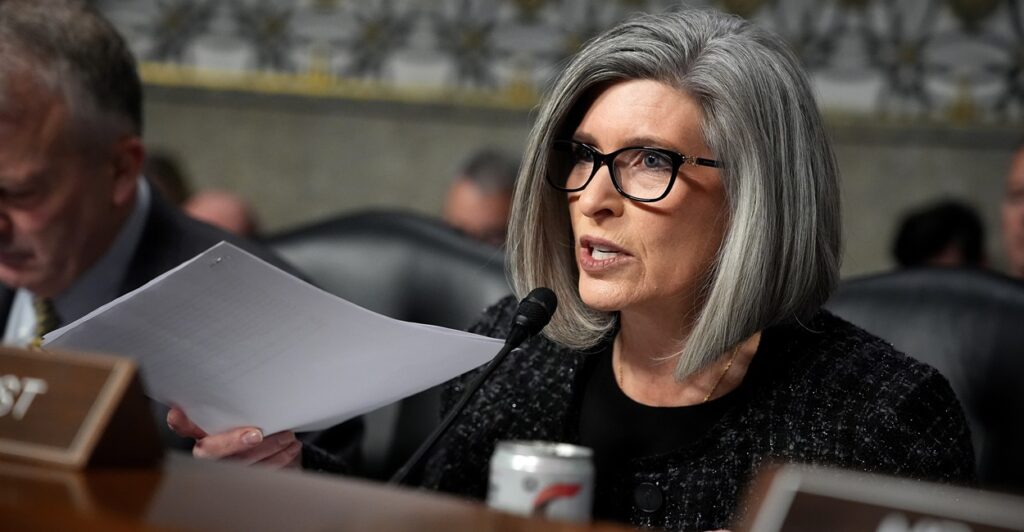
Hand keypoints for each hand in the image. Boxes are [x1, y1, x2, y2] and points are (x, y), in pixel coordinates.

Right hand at [166, 406, 301, 468]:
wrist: (265, 445)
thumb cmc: (249, 422)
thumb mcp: (242, 411)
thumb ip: (236, 404)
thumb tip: (246, 380)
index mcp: (200, 430)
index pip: (182, 425)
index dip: (178, 422)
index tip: (178, 413)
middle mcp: (206, 451)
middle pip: (211, 451)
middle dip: (234, 443)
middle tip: (257, 433)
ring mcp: (223, 468)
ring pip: (240, 464)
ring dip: (268, 449)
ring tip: (288, 436)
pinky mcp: (245, 480)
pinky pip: (261, 473)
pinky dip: (280, 460)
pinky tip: (291, 449)